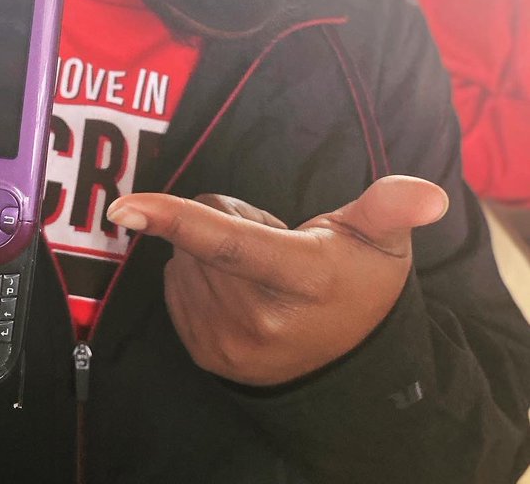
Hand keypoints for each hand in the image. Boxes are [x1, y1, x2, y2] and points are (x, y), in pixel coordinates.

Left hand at [108, 175, 447, 386]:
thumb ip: (390, 207)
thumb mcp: (379, 240)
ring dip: (210, 252)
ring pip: (183, 259)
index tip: (124, 206)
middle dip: (226, 220)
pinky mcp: (205, 354)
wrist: (349, 360)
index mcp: (298, 278)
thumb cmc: (358, 283)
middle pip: (200, 236)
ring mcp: (227, 343)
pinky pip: (175, 286)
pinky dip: (198, 276)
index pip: (226, 241)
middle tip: (274, 242)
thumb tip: (428, 193)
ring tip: (260, 270)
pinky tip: (238, 289)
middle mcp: (256, 318)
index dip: (174, 218)